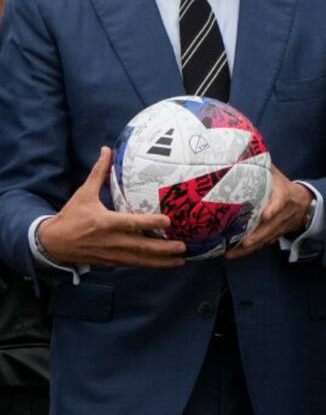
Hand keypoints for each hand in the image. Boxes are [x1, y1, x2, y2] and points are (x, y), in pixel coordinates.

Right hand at [38, 147, 186, 268]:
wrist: (52, 244)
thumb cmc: (71, 216)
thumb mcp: (84, 193)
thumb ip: (99, 173)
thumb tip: (106, 149)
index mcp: (105, 222)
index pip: (131, 223)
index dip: (150, 223)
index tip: (168, 221)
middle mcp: (111, 241)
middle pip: (141, 246)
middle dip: (163, 248)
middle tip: (183, 246)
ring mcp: (112, 254)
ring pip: (140, 260)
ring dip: (161, 261)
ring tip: (181, 261)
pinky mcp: (111, 263)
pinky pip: (133, 265)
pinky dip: (149, 265)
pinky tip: (165, 264)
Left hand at [226, 166, 313, 258]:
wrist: (305, 203)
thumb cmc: (284, 187)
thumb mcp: (276, 175)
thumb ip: (262, 168)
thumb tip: (242, 155)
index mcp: (284, 196)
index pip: (280, 203)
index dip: (273, 209)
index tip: (265, 215)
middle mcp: (284, 214)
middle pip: (271, 227)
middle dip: (257, 236)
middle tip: (243, 242)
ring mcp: (281, 226)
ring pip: (266, 239)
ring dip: (250, 248)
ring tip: (231, 253)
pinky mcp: (276, 234)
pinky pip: (264, 244)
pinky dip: (251, 250)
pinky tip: (235, 254)